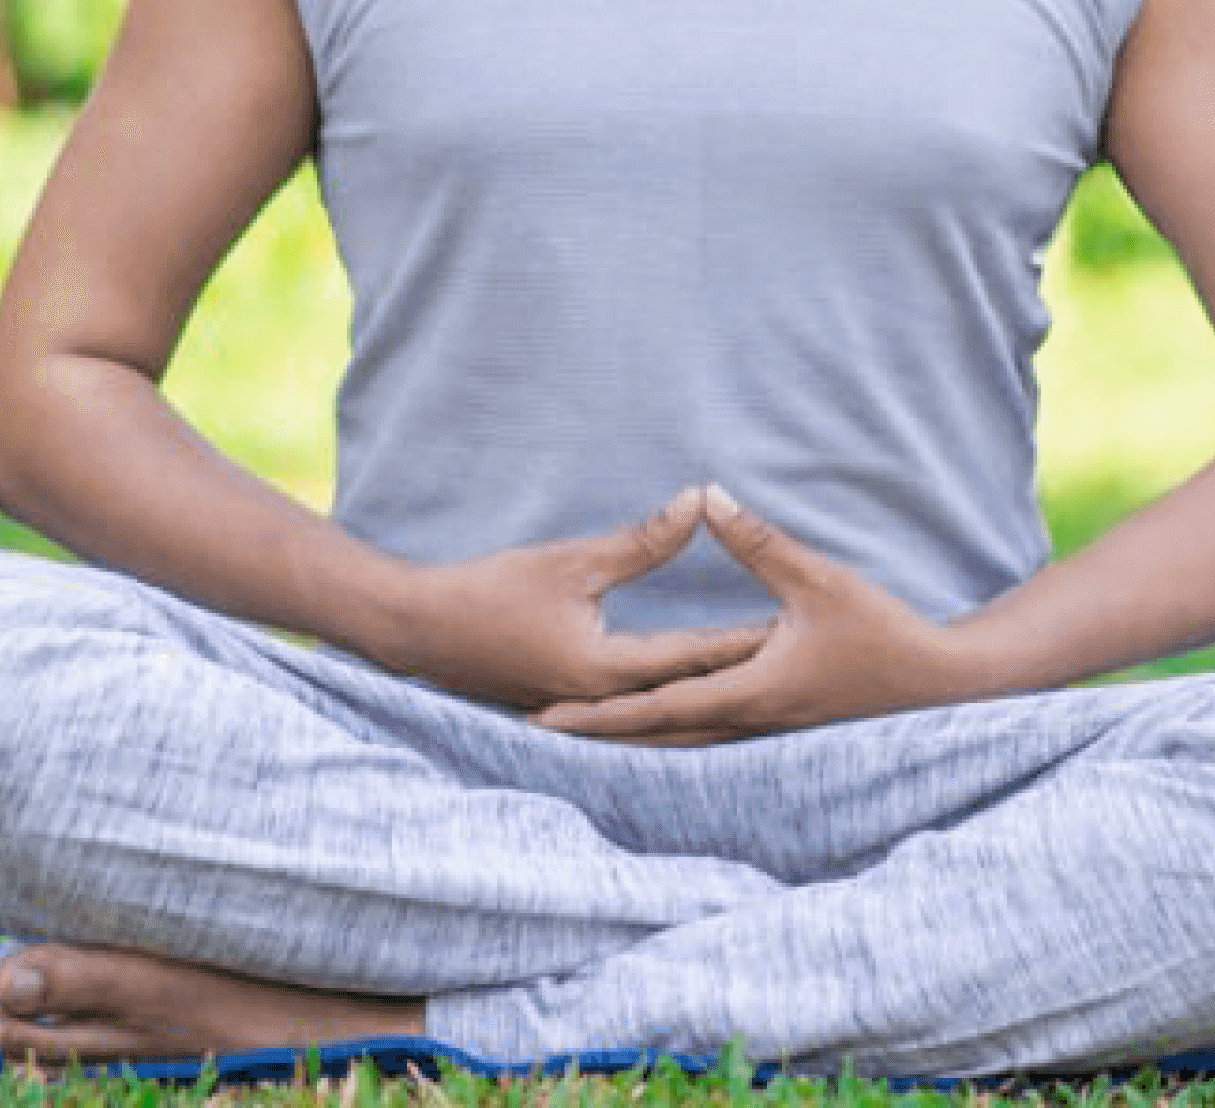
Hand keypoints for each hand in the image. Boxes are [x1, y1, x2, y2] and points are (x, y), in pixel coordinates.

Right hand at [369, 487, 770, 710]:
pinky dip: (668, 701)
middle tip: (793, 660)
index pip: (692, 656)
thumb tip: (698, 501)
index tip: (791, 631)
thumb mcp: (571, 561)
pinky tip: (695, 696)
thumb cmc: (490, 592)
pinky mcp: (570, 708)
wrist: (421, 630)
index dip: (744, 642)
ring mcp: (583, 713)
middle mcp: (600, 703)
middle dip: (738, 675)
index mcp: (605, 671)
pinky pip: (633, 709)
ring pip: (661, 707)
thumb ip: (641, 540)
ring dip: (706, 694)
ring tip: (760, 681)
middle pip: (685, 692)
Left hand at [534, 486, 987, 743]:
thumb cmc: (884, 633)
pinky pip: (711, 738)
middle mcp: (748, 721)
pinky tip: (660, 730)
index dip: (595, 715)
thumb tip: (706, 494)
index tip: (544, 720)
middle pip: (656, 737)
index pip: (652, 709)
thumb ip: (758, 540)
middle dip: (598, 737)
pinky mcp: (781, 724)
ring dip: (632, 740)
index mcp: (746, 692)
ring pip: (682, 744)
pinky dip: (673, 737)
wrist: (939, 685)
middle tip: (538, 733)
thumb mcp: (817, 579)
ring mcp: (765, 730)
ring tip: (581, 735)